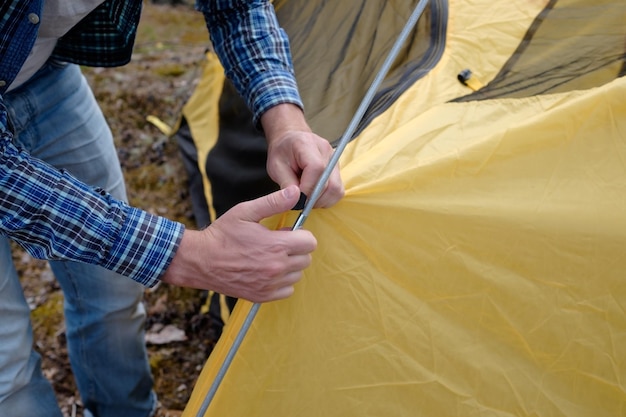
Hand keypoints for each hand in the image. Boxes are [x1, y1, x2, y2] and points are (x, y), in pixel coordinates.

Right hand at [160, 185, 316, 302]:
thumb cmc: (222, 234)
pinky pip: (287, 290)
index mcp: (276, 245)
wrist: (201, 261)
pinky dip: (282, 282)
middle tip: (277, 243)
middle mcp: (276, 267)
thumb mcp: (246, 211)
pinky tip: (267, 271)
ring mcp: (270, 284)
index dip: (301, 235)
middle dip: (296, 249)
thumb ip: (273, 202)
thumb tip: (294, 191)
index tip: (287, 233)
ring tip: (270, 257)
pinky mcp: (263, 296)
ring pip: (297, 275)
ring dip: (290, 266)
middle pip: (306, 259)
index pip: (310, 242)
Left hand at [261, 104, 343, 207]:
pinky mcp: (337, 170)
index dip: (308, 189)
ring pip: (336, 190)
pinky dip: (326, 198)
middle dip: (314, 199)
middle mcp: (326, 151)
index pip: (317, 169)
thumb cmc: (282, 152)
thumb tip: (298, 201)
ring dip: (321, 200)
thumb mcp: (275, 167)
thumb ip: (286, 184)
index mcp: (307, 144)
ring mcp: (335, 161)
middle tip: (300, 201)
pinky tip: (313, 195)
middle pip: (330, 183)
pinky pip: (337, 191)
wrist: (290, 141)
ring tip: (307, 198)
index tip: (297, 199)